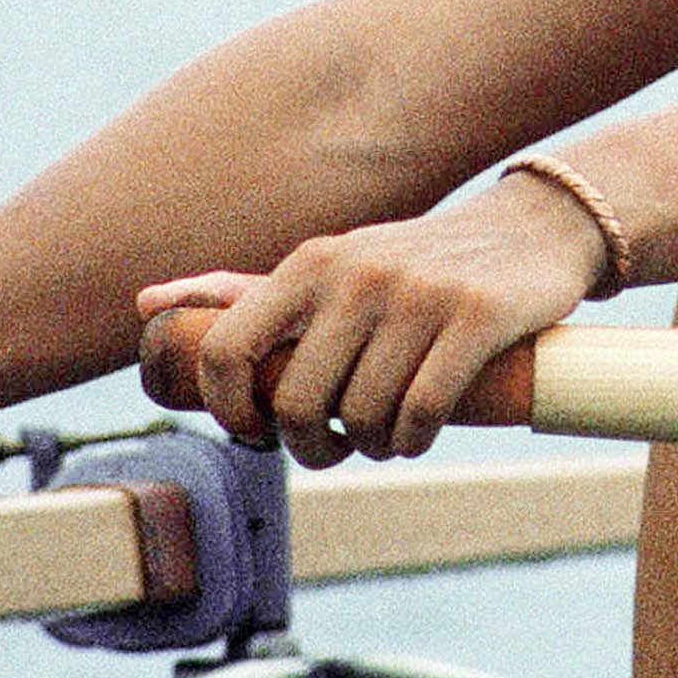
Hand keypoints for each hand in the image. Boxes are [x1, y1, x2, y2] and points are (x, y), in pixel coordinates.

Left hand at [137, 174, 610, 467]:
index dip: (228, 412)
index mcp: (311, 262)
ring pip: (360, 416)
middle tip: (331, 447)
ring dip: (368, 447)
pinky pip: (419, 413)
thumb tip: (144, 303)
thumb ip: (242, 290)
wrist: (533, 230)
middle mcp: (356, 273)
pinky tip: (415, 435)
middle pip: (294, 402)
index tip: (255, 433)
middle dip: (308, 445)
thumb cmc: (415, 263)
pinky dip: (412, 442)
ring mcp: (417, 294)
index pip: (224, 348)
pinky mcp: (476, 317)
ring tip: (382, 436)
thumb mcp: (330, 265)